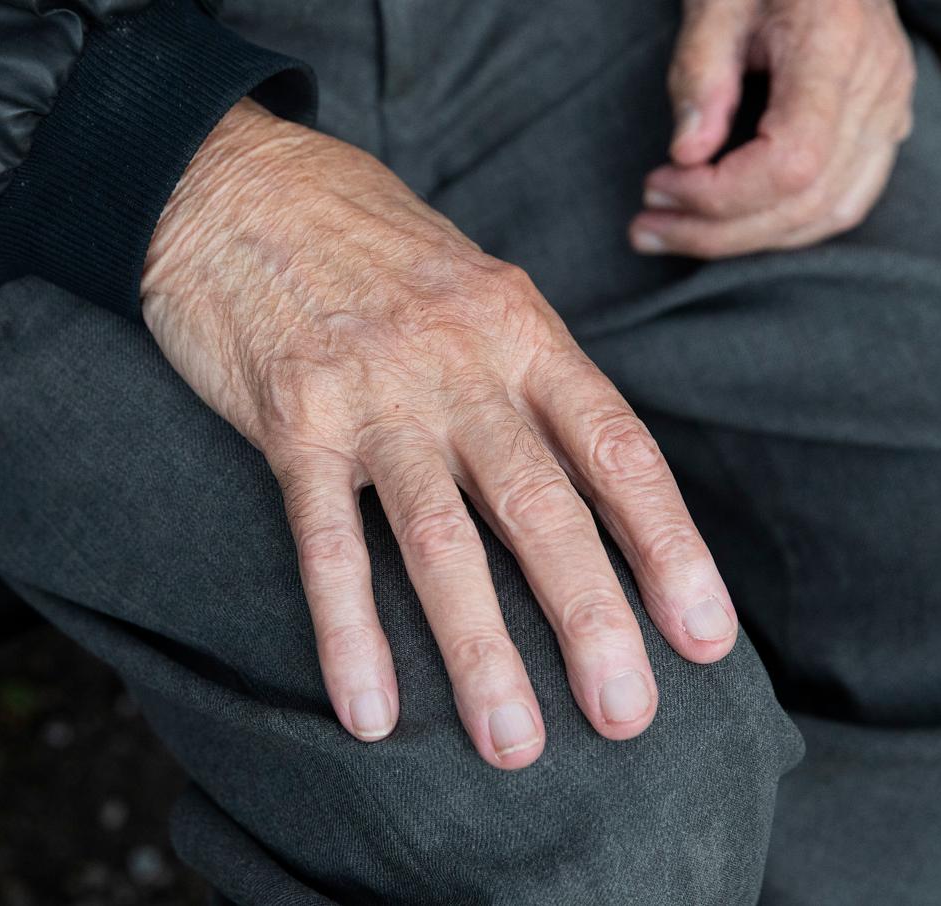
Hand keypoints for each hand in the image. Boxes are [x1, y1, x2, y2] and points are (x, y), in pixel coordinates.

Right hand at [143, 100, 738, 768]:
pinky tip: (369, 711)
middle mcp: (458, 362)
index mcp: (520, 327)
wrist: (236, 184)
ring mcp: (374, 392)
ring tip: (514, 743)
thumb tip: (587, 472)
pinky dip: (349, 631)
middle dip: (590, 616)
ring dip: (480, 648)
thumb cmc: (366, 244)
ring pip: (440, 535)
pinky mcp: (292, 420)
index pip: (615, 447)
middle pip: (542, 504)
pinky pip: (325, 540)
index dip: (667, 545)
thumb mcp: (472, 282)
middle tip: (627, 715)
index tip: (704, 635)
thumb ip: (525, 370)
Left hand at [631, 0, 915, 257]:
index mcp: (836, 46)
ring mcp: (892, 107)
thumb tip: (687, 154)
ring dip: (745, 239)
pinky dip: (785, 226)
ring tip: (674, 231)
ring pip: (829, 214)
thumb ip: (699, 76)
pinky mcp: (887, 123)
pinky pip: (845, 201)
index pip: (791, 162)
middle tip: (646, 226)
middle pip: (805, 201)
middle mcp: (878, 85)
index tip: (658, 184)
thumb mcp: (713, 3)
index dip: (719, 196)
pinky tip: (731, 223)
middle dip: (715, 231)